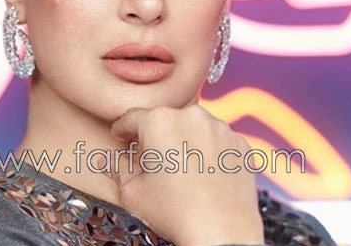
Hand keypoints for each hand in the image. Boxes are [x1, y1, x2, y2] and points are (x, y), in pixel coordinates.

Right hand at [105, 105, 264, 245]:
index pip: (133, 118)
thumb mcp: (132, 191)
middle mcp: (191, 115)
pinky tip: (204, 175)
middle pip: (165, 121)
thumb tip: (110, 158)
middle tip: (153, 162)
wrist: (222, 234)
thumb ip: (119, 167)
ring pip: (193, 128)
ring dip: (185, 142)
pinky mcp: (239, 142)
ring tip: (182, 173)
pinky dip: (210, 152)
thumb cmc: (175, 213)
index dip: (123, 128)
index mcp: (159, 121)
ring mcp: (219, 127)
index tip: (121, 135)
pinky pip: (217, 141)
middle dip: (157, 137)